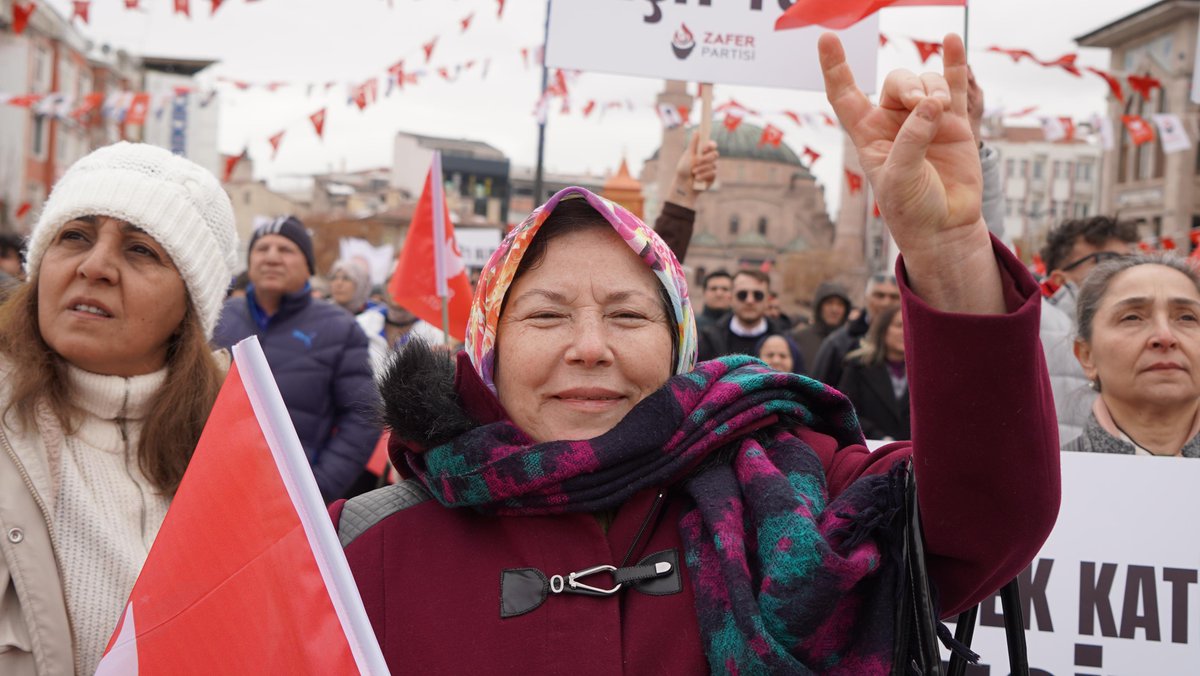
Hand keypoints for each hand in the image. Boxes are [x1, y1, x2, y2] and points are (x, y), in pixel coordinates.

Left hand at [667, 132, 718, 208]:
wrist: (683, 185)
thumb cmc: (683, 169)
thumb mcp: (688, 155)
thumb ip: (693, 144)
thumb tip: (696, 131)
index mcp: (703, 152)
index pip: (712, 145)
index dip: (711, 145)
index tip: (705, 148)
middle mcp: (708, 159)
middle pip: (715, 154)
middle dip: (705, 159)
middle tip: (696, 162)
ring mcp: (711, 168)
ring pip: (713, 165)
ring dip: (702, 168)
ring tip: (693, 172)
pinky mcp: (712, 177)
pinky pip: (712, 173)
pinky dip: (703, 175)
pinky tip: (697, 179)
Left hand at [819, 32, 1001, 313]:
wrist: (945, 226)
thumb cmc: (911, 208)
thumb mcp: (900, 178)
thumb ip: (911, 141)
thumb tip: (932, 105)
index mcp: (868, 135)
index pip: (845, 95)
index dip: (835, 67)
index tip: (826, 38)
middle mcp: (894, 122)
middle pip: (896, 83)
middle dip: (910, 86)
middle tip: (924, 105)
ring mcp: (925, 119)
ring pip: (926, 82)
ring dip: (933, 88)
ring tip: (940, 110)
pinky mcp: (954, 122)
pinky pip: (952, 84)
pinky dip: (952, 62)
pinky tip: (952, 38)